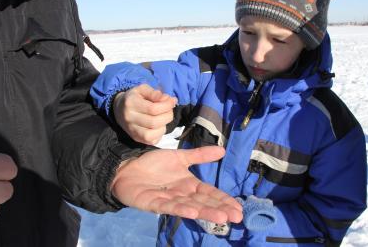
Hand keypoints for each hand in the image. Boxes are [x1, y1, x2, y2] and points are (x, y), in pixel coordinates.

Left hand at [111, 146, 242, 223]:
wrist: (128, 167)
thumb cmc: (153, 164)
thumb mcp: (179, 157)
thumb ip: (200, 155)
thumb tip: (223, 150)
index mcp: (189, 185)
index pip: (210, 193)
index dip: (224, 200)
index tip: (239, 208)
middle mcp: (182, 195)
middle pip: (204, 202)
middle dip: (220, 209)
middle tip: (237, 217)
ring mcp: (169, 200)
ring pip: (190, 207)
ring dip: (206, 212)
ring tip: (222, 217)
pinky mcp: (153, 203)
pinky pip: (168, 206)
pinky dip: (180, 209)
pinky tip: (192, 212)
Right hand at [113, 84, 176, 144]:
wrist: (119, 109)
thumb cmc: (134, 97)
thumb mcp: (142, 89)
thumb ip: (154, 93)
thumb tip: (167, 99)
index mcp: (131, 103)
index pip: (153, 109)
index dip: (167, 106)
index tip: (172, 101)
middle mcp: (130, 118)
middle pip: (154, 122)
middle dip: (168, 115)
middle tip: (169, 110)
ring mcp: (132, 130)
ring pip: (152, 135)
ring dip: (164, 126)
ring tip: (163, 118)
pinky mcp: (136, 138)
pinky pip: (151, 141)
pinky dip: (159, 134)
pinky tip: (159, 126)